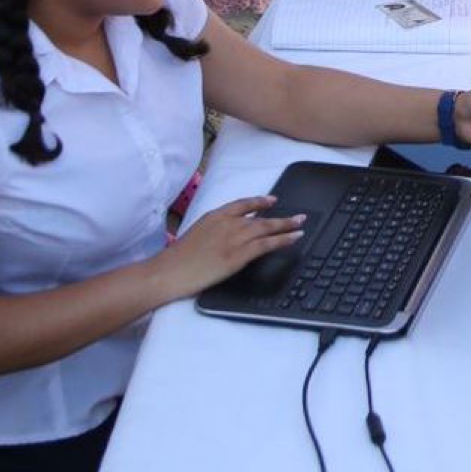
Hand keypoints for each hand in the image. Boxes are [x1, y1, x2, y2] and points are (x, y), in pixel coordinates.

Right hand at [152, 195, 305, 298]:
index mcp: (214, 216)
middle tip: (298, 215)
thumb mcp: (195, 235)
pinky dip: (283, 240)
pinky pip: (266, 244)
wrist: (169, 271)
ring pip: (267, 228)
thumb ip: (212, 231)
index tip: (271, 200)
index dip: (259, 202)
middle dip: (281, 215)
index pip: (242, 204)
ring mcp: (234, 238)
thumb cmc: (176, 259)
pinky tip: (294, 238)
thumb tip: (223, 236)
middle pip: (259, 216)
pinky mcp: (238, 255)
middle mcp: (227, 223)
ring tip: (301, 225)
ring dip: (287, 226)